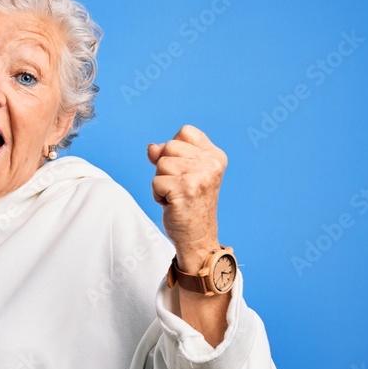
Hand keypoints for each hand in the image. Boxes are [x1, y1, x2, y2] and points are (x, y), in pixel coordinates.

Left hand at [147, 125, 227, 272]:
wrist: (197, 236)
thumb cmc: (188, 203)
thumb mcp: (181, 172)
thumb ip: (167, 154)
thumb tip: (151, 148)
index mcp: (215, 155)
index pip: (184, 132)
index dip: (174, 151)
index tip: (184, 171)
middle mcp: (212, 163)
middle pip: (169, 147)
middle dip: (165, 168)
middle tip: (179, 187)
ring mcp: (200, 176)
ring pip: (160, 164)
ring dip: (161, 182)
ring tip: (176, 196)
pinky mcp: (186, 189)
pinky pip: (155, 182)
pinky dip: (157, 195)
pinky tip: (172, 204)